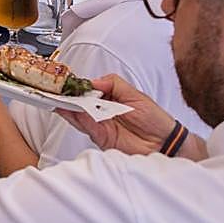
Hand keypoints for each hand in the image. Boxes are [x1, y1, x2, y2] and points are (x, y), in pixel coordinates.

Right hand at [54, 74, 176, 154]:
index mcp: (110, 99)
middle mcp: (103, 113)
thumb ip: (114, 85)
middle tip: (58, 92)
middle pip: (81, 104)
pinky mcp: (103, 138)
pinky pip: (89, 128)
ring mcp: (101, 126)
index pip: (89, 92)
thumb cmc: (154, 119)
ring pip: (80, 116)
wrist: (165, 141)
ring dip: (70, 109)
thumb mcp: (135, 94)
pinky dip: (81, 120)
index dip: (78, 87)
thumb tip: (93, 81)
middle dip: (69, 98)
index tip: (68, 83)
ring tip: (61, 101)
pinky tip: (75, 112)